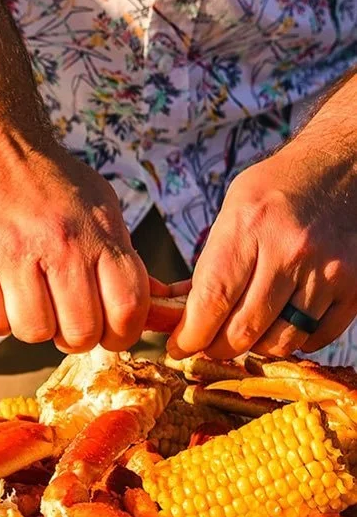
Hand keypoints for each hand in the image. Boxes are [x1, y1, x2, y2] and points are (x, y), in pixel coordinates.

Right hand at [0, 115, 148, 351]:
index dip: (121, 334)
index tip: (106, 332)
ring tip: (27, 300)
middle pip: (80, 330)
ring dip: (32, 326)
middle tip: (62, 318)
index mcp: (96, 230)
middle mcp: (58, 242)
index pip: (127, 307)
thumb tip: (153, 305)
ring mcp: (10, 251)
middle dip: (73, 336)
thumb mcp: (96, 204)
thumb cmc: (44, 177)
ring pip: (33, 331)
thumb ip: (120, 254)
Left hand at [170, 135, 356, 358]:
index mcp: (249, 226)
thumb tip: (180, 311)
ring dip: (255, 348)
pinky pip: (318, 336)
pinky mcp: (356, 286)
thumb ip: (209, 262)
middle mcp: (290, 251)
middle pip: (244, 328)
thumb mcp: (233, 211)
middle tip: (206, 346)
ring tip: (243, 336)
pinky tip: (281, 327)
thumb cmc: (278, 189)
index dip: (190, 334)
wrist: (344, 168)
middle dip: (217, 347)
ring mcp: (327, 271)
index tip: (178, 347)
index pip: (212, 299)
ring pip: (282, 340)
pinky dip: (295, 342)